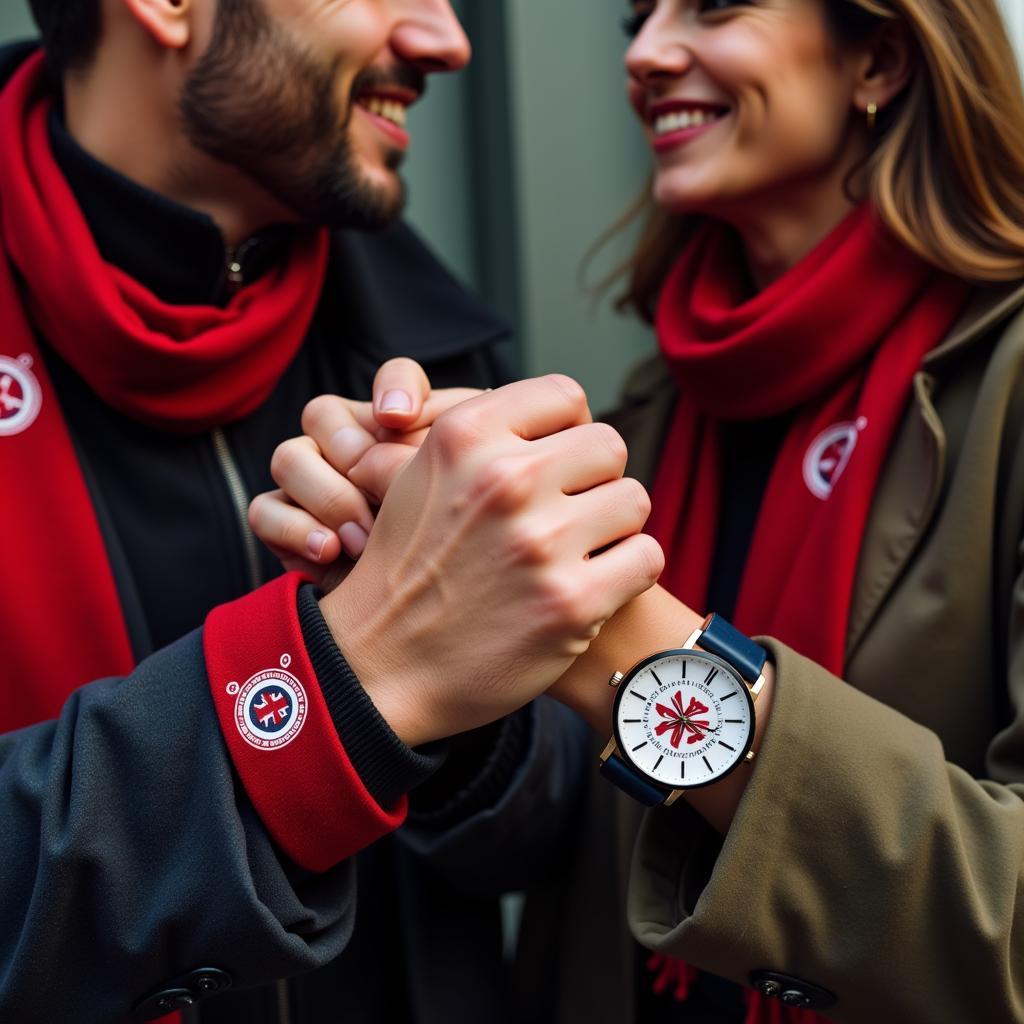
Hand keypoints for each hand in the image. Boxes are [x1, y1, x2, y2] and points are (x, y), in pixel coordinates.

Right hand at [248, 358, 479, 588]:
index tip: (399, 418)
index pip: (396, 379)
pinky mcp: (287, 527)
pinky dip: (296, 530)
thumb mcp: (476, 500)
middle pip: (324, 413)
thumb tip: (416, 423)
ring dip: (328, 497)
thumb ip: (468, 454)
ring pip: (289, 456)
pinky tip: (331, 554)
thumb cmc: (463, 554)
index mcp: (408, 430)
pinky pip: (264, 510)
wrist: (427, 620)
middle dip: (350, 452)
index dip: (394, 388)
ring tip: (363, 539)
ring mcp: (315, 484)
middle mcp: (356, 446)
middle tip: (381, 493)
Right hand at [320, 375, 664, 746]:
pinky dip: (628, 572)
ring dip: (614, 528)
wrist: (385, 666)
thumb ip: (489, 437)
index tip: (553, 466)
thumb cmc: (411, 569)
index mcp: (465, 436)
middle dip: (594, 479)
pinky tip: (594, 585)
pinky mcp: (572, 602)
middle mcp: (504, 480)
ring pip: (634, 499)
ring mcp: (540, 542)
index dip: (567, 431)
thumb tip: (569, 417)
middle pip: (608, 444)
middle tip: (567, 515)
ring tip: (577, 552)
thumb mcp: (421, 475)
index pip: (565, 395)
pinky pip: (647, 557)